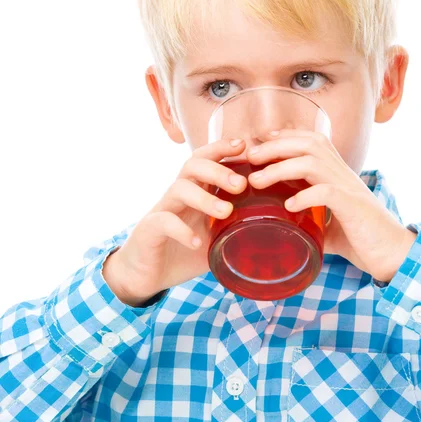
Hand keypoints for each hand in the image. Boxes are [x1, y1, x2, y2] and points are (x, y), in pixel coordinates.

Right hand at [102, 138, 248, 304]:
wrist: (145, 275)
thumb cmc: (183, 252)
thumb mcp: (215, 239)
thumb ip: (237, 231)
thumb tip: (275, 234)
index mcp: (195, 191)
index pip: (206, 159)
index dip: (222, 148)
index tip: (245, 146)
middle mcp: (178, 195)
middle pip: (193, 166)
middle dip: (218, 170)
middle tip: (241, 184)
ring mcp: (163, 210)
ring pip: (179, 188)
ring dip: (204, 198)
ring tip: (225, 212)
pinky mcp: (150, 230)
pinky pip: (164, 222)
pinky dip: (182, 230)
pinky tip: (197, 242)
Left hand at [245, 129, 416, 282]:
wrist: (396, 254)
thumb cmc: (364, 238)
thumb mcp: (331, 225)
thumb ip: (312, 220)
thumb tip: (287, 226)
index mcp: (338, 173)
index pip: (312, 140)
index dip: (285, 136)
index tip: (261, 140)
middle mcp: (343, 174)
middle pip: (309, 143)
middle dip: (275, 146)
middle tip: (250, 157)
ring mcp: (349, 188)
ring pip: (312, 162)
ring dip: (280, 168)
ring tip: (257, 181)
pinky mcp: (353, 207)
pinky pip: (326, 192)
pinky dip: (304, 196)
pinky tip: (289, 205)